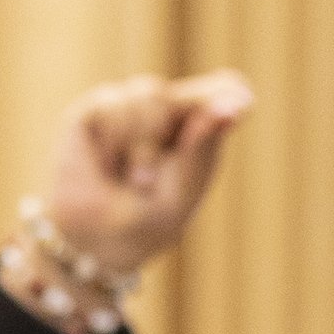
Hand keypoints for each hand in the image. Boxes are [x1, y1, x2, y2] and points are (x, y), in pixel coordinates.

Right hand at [37, 70, 253, 278]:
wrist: (92, 244)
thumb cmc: (146, 224)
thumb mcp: (182, 192)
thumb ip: (205, 144)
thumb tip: (241, 95)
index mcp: (200, 130)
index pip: (226, 89)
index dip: (228, 94)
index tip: (237, 106)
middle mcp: (169, 112)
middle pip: (186, 93)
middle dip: (173, 137)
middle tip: (152, 180)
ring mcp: (133, 107)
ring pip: (150, 93)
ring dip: (142, 144)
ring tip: (136, 181)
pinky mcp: (98, 109)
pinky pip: (114, 105)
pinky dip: (114, 142)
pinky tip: (107, 167)